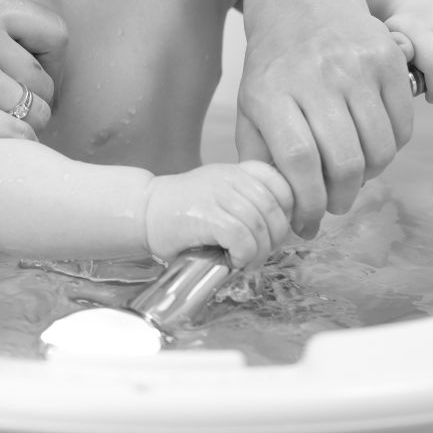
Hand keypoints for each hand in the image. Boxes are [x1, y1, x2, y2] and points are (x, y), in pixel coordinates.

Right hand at [0, 0, 66, 146]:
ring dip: (26, 127)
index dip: (52, 58)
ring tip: (6, 135)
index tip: (39, 74)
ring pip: (35, 110)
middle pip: (44, 78)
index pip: (52, 30)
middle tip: (21, 115)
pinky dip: (14, 146)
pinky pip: (15, 134)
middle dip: (37, 100)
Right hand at [143, 160, 292, 268]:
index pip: (282, 184)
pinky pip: (242, 238)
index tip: (275, 230)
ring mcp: (219, 194)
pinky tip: (233, 260)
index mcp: (239, 170)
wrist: (145, 212)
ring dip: (259, 252)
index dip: (287, 211)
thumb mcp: (223, 194)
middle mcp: (231, 177)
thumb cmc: (186, 211)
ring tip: (246, 261)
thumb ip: (250, 201)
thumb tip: (284, 227)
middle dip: (275, 238)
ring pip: (261, 226)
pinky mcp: (207, 215)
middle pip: (275, 209)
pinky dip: (244, 255)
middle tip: (260, 252)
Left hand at [236, 0, 412, 239]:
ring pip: (379, 148)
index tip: (310, 221)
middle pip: (343, 160)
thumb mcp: (250, 105)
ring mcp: (356, 65)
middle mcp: (315, 76)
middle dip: (341, 197)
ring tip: (354, 174)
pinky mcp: (388, 58)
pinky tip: (373, 144)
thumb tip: (282, 210)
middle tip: (336, 203)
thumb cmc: (274, 61)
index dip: (309, 201)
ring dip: (370, 176)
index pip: (299, 161)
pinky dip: (393, 147)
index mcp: (272, 92)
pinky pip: (403, 125)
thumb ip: (260, 157)